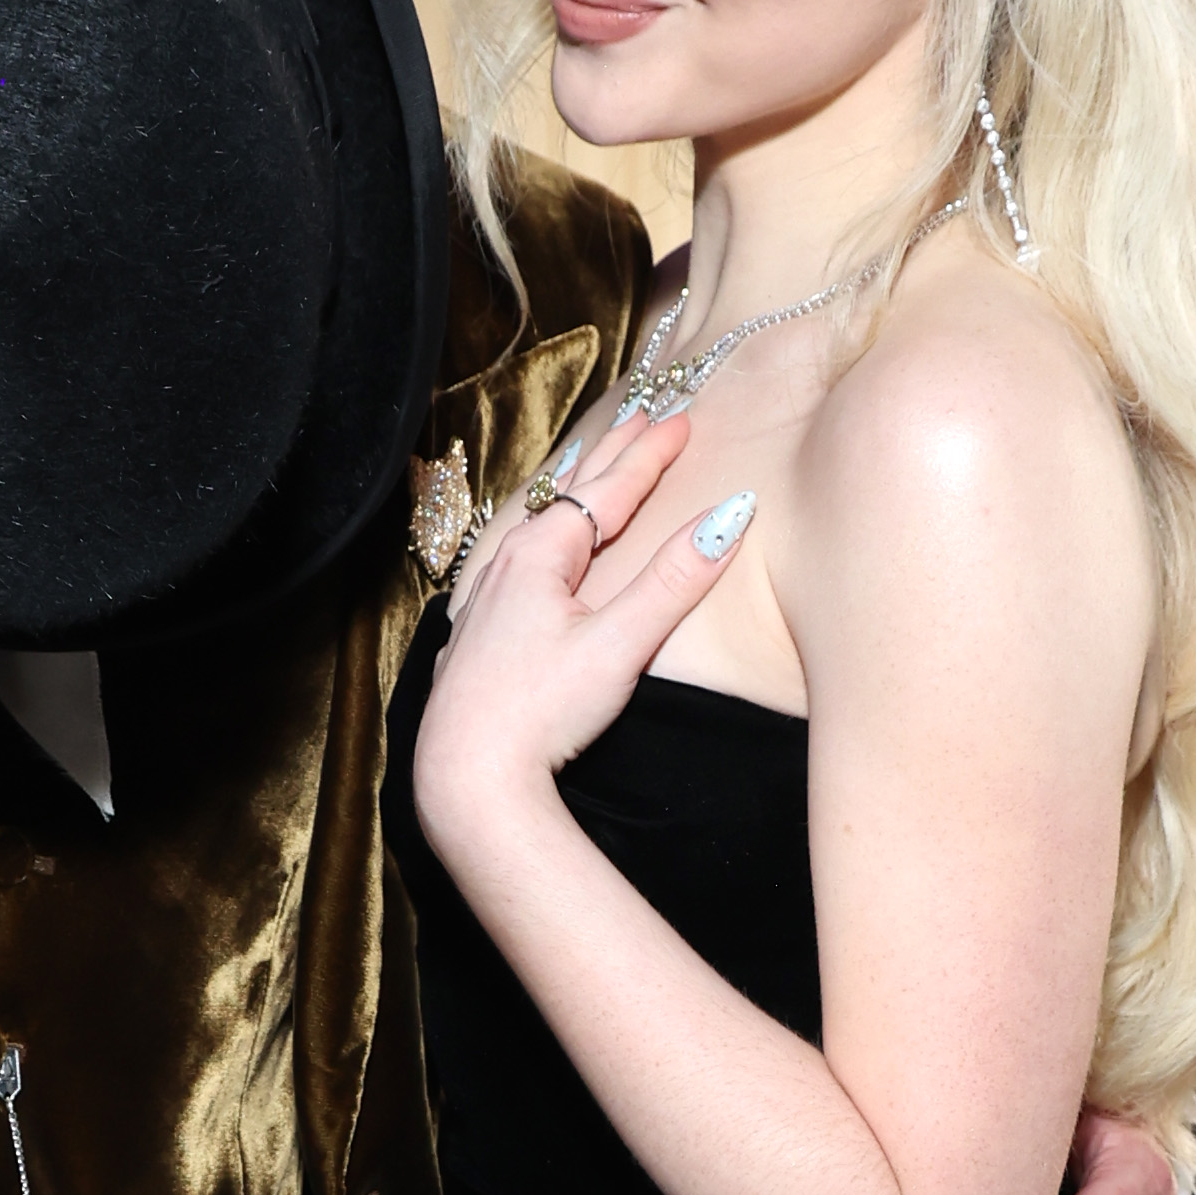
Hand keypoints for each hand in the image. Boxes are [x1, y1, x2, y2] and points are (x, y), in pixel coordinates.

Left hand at [414, 407, 734, 857]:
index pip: (608, 492)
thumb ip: (673, 582)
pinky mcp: (477, 636)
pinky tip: (533, 551)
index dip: (648, 456)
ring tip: (587, 463)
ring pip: (536, 526)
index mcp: (540, 556)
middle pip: (568, 496)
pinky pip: (514, 562)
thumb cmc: (541, 712)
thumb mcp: (619, 645)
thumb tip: (728, 517)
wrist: (466, 778)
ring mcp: (485, 600)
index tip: (681, 420)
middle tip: (641, 416)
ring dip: (571, 492)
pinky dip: (541, 537)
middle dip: (611, 456)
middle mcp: (506, 566)